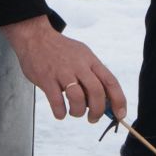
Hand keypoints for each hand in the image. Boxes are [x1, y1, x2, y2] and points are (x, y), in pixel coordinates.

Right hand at [0, 15, 126, 122]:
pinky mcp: (46, 78)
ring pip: (78, 98)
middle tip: (93, 118)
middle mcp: (79, 65)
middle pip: (96, 92)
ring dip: (78, 112)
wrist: (35, 37)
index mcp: (90, 60)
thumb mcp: (82, 55)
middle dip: (98, 111)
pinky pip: (57, 102)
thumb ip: (93, 75)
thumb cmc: (60, 50)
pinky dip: (60, 112)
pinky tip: (60, 112)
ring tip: (74, 112)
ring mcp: (62, 72)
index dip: (119, 100)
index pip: (111, 82)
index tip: (120, 114)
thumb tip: (104, 101)